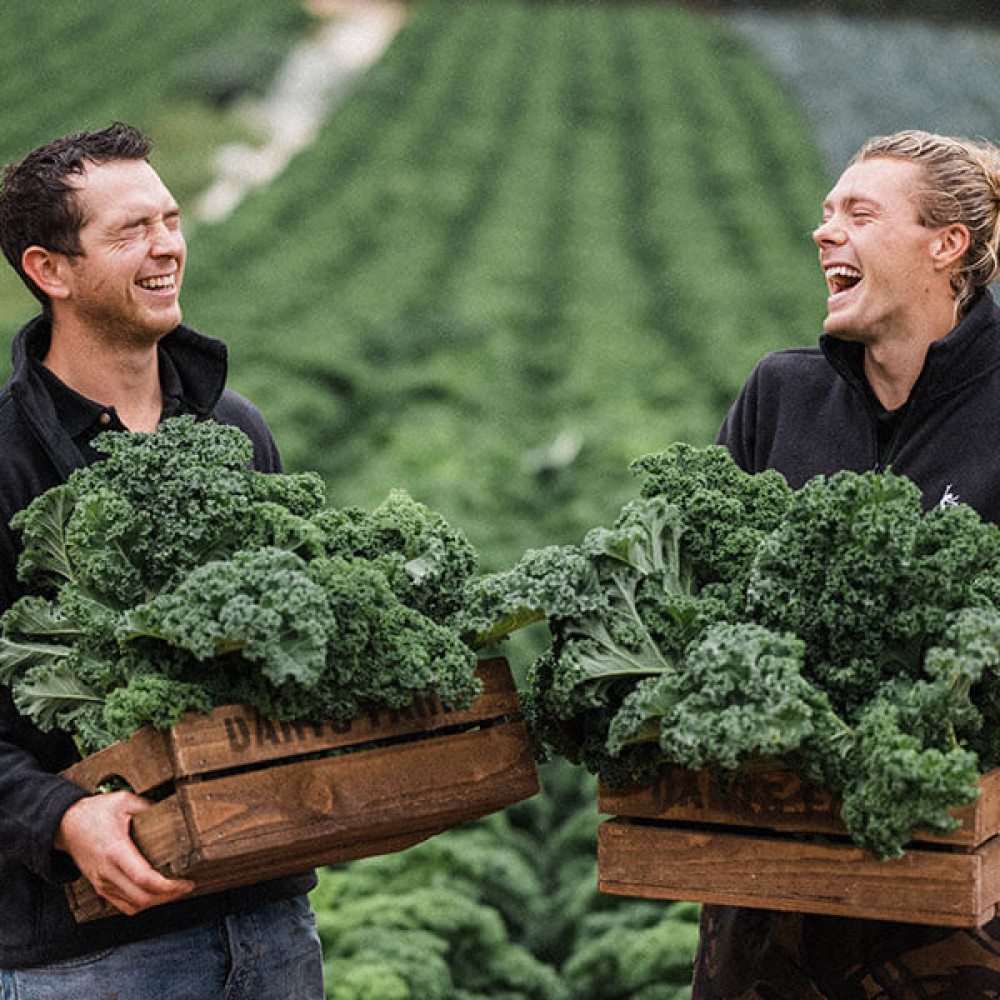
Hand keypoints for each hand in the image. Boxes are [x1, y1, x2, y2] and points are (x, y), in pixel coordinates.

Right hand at [55, 791, 195, 915]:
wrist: (65, 825)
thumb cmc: (93, 813)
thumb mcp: (122, 801)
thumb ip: (147, 806)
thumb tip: (171, 807)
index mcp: (116, 850)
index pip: (144, 878)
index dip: (168, 886)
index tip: (185, 882)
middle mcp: (108, 871)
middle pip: (142, 897)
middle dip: (168, 896)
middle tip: (186, 886)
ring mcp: (102, 882)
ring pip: (133, 905)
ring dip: (156, 902)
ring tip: (174, 891)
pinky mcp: (100, 886)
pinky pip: (122, 905)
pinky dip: (141, 904)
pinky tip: (154, 895)